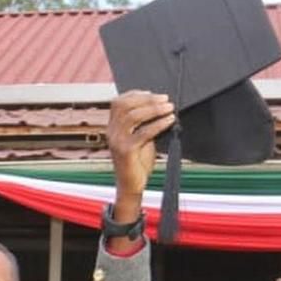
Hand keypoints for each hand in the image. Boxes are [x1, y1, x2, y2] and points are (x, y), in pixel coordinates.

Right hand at [105, 91, 174, 248]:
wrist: (131, 186)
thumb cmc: (137, 162)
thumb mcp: (140, 138)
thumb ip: (144, 123)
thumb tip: (160, 107)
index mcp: (112, 127)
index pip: (118, 102)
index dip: (136, 94)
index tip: (154, 94)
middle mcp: (111, 132)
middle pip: (124, 105)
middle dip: (147, 99)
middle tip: (166, 99)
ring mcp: (117, 141)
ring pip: (133, 116)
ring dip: (153, 109)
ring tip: (169, 108)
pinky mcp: (126, 151)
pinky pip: (142, 133)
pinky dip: (158, 124)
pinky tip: (169, 121)